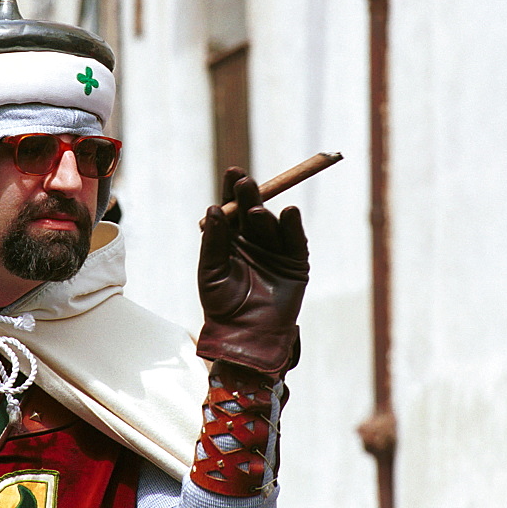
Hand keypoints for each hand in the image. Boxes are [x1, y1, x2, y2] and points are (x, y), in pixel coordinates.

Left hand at [196, 167, 309, 374]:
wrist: (245, 335)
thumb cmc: (221, 305)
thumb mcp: (211, 271)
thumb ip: (214, 241)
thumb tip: (214, 209)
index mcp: (231, 240)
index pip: (232, 208)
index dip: (233, 190)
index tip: (233, 172)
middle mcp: (254, 241)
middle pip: (252, 210)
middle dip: (250, 195)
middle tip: (245, 182)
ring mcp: (275, 251)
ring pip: (272, 224)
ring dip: (265, 214)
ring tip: (256, 212)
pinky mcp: (295, 264)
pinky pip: (295, 240)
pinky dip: (293, 226)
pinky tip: (289, 212)